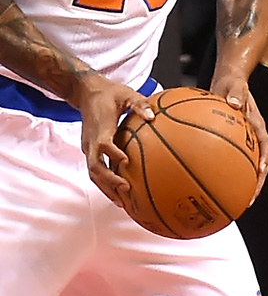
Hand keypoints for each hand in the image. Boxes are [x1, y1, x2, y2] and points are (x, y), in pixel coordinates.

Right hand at [74, 73, 153, 203]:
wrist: (86, 92)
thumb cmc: (110, 93)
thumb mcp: (127, 94)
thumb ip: (139, 104)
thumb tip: (152, 116)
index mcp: (100, 128)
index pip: (103, 145)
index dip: (112, 154)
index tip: (126, 162)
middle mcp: (91, 141)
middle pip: (95, 167)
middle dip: (109, 181)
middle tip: (126, 189)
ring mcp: (89, 147)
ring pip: (93, 174)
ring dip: (106, 188)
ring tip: (122, 203)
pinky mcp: (90, 151)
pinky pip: (95, 171)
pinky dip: (105, 184)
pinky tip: (118, 194)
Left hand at [209, 73, 267, 203]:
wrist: (229, 82)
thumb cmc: (233, 84)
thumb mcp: (235, 85)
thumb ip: (235, 93)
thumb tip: (234, 103)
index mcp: (256, 126)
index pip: (265, 146)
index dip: (264, 161)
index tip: (260, 173)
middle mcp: (252, 137)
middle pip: (258, 165)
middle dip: (255, 184)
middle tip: (248, 201)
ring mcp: (242, 142)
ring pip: (244, 167)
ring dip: (240, 185)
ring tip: (231, 202)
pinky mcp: (230, 142)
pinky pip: (226, 161)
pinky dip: (220, 173)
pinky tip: (206, 184)